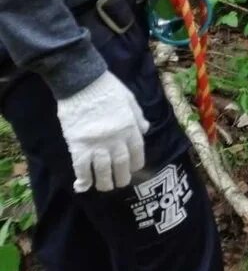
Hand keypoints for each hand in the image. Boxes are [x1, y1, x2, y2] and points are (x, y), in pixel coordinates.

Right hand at [56, 71, 149, 192]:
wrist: (82, 83)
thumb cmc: (108, 88)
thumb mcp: (130, 99)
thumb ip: (138, 116)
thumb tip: (145, 129)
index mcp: (130, 127)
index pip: (137, 151)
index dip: (136, 163)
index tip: (133, 169)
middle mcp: (116, 139)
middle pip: (121, 164)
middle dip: (122, 177)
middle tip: (120, 183)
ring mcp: (97, 144)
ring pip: (103, 170)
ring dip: (104, 182)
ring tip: (104, 187)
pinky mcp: (78, 145)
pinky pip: (82, 167)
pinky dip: (83, 179)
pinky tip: (83, 185)